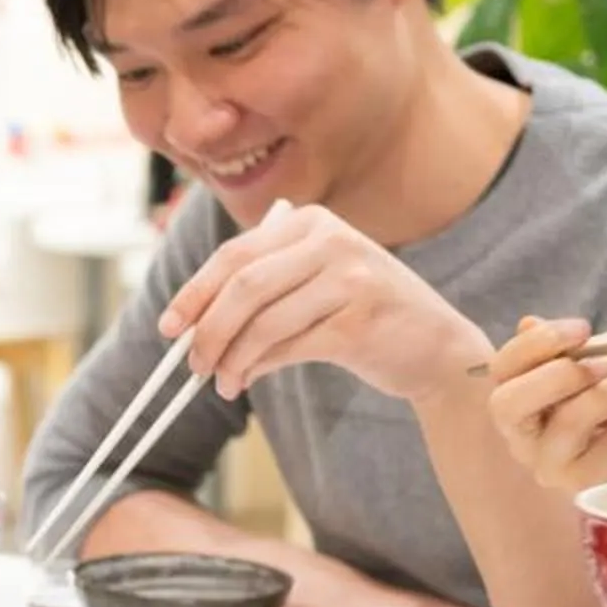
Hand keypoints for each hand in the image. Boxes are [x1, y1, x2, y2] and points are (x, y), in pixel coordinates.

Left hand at [162, 201, 489, 403]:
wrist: (437, 347)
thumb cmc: (363, 316)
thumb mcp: (314, 285)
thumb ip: (261, 292)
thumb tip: (189, 328)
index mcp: (313, 223)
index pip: (235, 255)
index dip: (195, 292)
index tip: (169, 326)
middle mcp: (332, 242)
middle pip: (244, 286)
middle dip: (208, 331)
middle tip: (191, 366)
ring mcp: (351, 279)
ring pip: (263, 322)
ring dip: (232, 359)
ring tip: (222, 384)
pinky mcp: (360, 322)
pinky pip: (289, 348)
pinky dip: (259, 368)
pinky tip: (248, 380)